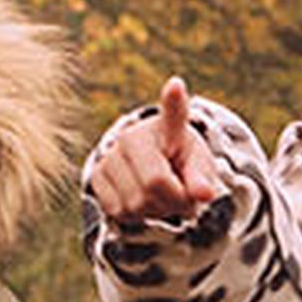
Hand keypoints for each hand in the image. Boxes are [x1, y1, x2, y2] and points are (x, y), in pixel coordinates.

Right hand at [88, 78, 224, 224]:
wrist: (152, 164)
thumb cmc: (180, 161)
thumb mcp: (198, 165)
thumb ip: (201, 178)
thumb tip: (205, 194)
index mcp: (163, 127)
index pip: (172, 116)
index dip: (174, 101)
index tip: (177, 85)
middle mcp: (129, 137)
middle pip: (154, 185)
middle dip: (173, 201)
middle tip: (181, 196)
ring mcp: (108, 156)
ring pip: (134, 205)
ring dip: (155, 211)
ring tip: (162, 196)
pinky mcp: (96, 177)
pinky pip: (118, 212)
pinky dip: (136, 216)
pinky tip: (143, 201)